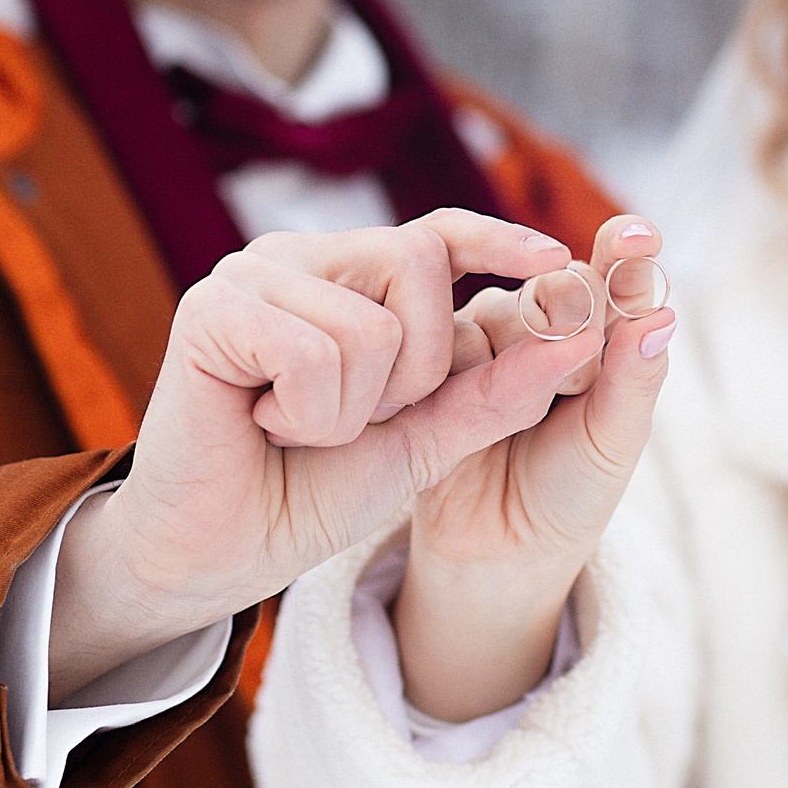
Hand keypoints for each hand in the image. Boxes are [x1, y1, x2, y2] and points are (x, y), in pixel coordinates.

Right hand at [49, 210, 605, 700]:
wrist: (216, 554)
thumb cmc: (309, 491)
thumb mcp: (424, 441)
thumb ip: (493, 391)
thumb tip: (576, 338)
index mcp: (346, 275)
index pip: (436, 233)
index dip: (496, 240)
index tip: (556, 260)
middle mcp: (298, 258)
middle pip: (418, 265)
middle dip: (416, 370)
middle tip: (350, 419)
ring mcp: (249, 275)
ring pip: (371, 325)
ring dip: (351, 410)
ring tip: (296, 426)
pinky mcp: (211, 309)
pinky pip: (314, 354)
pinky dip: (307, 414)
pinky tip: (263, 424)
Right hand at [395, 216, 673, 720]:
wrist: (501, 551)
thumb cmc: (572, 492)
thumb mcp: (614, 439)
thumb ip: (634, 376)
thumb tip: (662, 316)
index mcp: (599, 334)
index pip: (616, 277)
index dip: (627, 253)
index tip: (640, 238)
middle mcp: (541, 327)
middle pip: (554, 284)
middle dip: (571, 319)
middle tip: (576, 379)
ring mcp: (486, 342)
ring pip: (500, 311)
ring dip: (521, 361)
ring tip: (528, 420)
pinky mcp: (435, 366)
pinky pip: (446, 342)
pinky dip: (466, 372)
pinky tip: (473, 408)